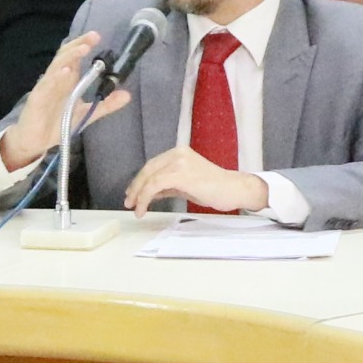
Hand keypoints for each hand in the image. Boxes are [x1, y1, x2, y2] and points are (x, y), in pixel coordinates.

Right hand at [1, 31, 130, 169]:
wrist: (36, 141)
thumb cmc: (58, 124)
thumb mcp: (86, 113)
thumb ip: (106, 104)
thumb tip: (127, 95)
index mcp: (67, 80)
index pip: (74, 57)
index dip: (84, 45)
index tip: (97, 37)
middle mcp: (57, 79)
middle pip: (66, 56)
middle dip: (79, 45)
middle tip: (94, 36)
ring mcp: (46, 87)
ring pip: (56, 66)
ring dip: (70, 56)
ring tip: (83, 49)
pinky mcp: (37, 99)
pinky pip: (46, 86)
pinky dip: (55, 78)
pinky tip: (65, 72)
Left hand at [125, 145, 267, 214]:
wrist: (233, 189)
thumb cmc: (214, 189)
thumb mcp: (185, 185)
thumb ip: (167, 186)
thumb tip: (148, 194)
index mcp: (178, 153)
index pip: (152, 166)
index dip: (139, 181)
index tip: (132, 194)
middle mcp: (177, 154)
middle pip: (148, 170)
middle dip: (135, 188)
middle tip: (129, 203)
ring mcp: (180, 162)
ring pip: (149, 177)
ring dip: (139, 195)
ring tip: (135, 209)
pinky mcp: (181, 174)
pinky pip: (155, 185)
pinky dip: (145, 198)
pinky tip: (143, 209)